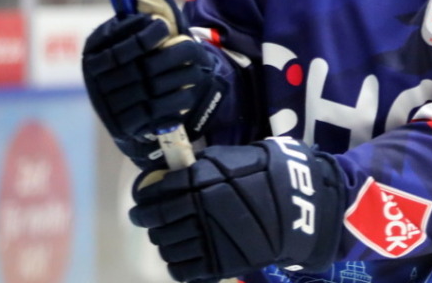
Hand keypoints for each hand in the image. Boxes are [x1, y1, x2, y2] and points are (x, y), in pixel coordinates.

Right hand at [82, 0, 225, 164]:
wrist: (123, 112)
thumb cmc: (130, 61)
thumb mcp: (126, 37)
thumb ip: (135, 18)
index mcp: (93, 50)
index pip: (120, 42)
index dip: (144, 34)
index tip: (165, 26)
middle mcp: (95, 78)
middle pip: (141, 66)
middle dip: (172, 56)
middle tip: (195, 51)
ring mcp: (108, 104)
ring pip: (151, 89)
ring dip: (179, 78)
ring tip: (196, 72)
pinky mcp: (122, 126)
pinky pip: (154, 112)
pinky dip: (174, 101)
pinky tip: (187, 93)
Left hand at [129, 137, 343, 281]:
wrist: (293, 206)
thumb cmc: (258, 175)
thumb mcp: (225, 160)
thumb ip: (196, 168)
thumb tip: (168, 176)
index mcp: (197, 183)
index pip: (158, 196)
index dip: (144, 202)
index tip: (139, 205)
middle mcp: (197, 211)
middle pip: (159, 223)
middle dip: (149, 223)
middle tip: (148, 221)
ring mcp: (207, 240)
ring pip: (168, 247)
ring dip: (161, 242)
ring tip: (163, 238)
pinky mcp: (217, 264)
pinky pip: (183, 270)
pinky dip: (175, 264)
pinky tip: (177, 256)